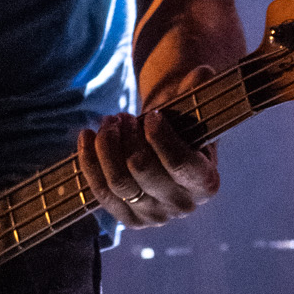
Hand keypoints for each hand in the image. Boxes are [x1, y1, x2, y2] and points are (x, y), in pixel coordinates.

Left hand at [77, 69, 219, 228]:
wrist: (165, 150)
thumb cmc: (182, 126)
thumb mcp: (193, 109)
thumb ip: (199, 92)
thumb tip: (202, 74)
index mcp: (206, 182)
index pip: (180, 165)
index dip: (160, 138)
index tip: (150, 115)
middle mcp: (183, 205)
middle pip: (143, 171)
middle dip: (126, 137)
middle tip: (121, 116)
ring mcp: (154, 216)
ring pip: (119, 184)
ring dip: (106, 148)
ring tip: (108, 122)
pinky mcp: (128, 219)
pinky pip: (101, 193)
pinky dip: (89, 162)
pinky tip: (86, 135)